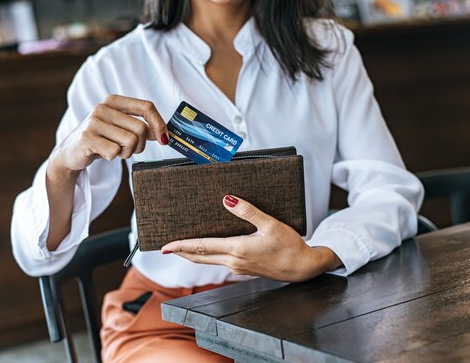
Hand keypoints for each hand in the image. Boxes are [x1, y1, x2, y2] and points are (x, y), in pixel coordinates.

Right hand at [49, 95, 168, 174]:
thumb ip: (141, 127)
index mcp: (114, 101)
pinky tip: (103, 154)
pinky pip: (115, 152)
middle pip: (141, 128)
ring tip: (114, 151)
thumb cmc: (101, 139)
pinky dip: (114, 157)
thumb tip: (163, 134)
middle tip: (128, 150)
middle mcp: (103, 108)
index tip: (164, 139)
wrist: (71, 152)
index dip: (159, 124)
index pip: (146, 107)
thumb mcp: (120, 128)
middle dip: (140, 145)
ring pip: (130, 141)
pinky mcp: (87, 138)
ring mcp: (93, 122)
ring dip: (127, 153)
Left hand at [161, 195, 342, 282]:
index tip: (167, 246)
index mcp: (238, 249)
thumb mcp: (270, 224)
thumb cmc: (289, 246)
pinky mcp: (244, 269)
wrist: (303, 268)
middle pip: (200, 257)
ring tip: (181, 248)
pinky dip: (208, 256)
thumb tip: (227, 200)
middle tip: (166, 248)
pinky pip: (219, 262)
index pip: (203, 247)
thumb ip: (248, 211)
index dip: (183, 245)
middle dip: (182, 251)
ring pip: (209, 261)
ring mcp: (238, 268)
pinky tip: (207, 251)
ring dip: (193, 255)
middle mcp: (234, 262)